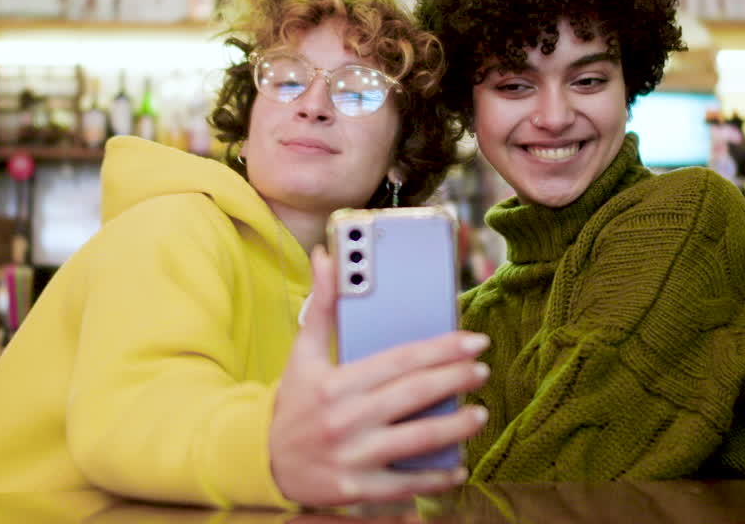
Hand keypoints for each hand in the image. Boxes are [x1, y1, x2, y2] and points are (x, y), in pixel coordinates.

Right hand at [269, 246, 490, 507]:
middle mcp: (345, 418)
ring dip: (455, 428)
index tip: (473, 341)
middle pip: (414, 395)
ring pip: (416, 440)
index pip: (399, 360)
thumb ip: (321, 305)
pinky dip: (435, 479)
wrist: (262, 461)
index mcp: (336, 382)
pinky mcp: (355, 489)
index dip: (442, 349)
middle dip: (455, 380)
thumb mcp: (303, 353)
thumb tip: (327, 255)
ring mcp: (351, 456)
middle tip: (482, 370)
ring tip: (479, 414)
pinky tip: (458, 468)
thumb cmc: (293, 402)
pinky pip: (405, 485)